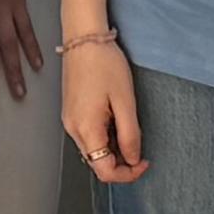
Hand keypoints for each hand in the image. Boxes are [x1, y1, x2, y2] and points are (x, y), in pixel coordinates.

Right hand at [59, 29, 145, 180]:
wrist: (84, 39)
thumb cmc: (104, 63)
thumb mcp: (125, 101)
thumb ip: (130, 135)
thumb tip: (132, 158)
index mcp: (86, 129)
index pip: (104, 170)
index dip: (127, 173)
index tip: (144, 162)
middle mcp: (73, 129)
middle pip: (97, 162)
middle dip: (121, 161)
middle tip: (140, 146)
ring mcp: (70, 121)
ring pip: (93, 150)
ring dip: (113, 149)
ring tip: (128, 127)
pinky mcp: (71, 112)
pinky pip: (89, 136)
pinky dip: (105, 137)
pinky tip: (115, 120)